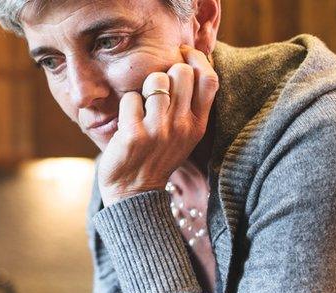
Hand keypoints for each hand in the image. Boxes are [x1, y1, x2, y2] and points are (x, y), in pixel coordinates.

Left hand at [97, 45, 218, 206]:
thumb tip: (188, 65)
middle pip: (181, 72)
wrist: (133, 193)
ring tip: (140, 106)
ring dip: (143, 88)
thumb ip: (190, 106)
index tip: (182, 55)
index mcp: (198, 125)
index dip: (196, 59)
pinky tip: (126, 121)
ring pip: (155, 80)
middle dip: (165, 73)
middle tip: (154, 89)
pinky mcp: (135, 135)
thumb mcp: (184, 136)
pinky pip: (130, 98)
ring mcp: (159, 130)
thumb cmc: (156, 158)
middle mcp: (182, 126)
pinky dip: (125, 104)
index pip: (209, 79)